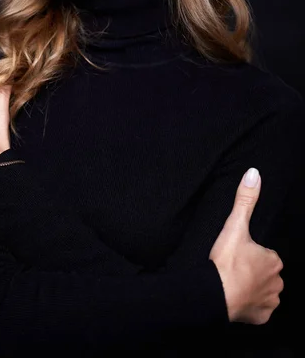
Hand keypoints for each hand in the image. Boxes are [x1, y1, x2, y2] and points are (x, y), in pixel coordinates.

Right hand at [209, 168, 283, 324]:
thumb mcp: (235, 225)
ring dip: (252, 288)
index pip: (266, 254)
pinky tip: (235, 298)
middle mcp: (277, 283)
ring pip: (264, 291)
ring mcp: (270, 302)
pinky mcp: (261, 318)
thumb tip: (254, 174)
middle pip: (266, 273)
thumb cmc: (226, 261)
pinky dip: (249, 306)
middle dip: (253, 271)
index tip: (236, 254)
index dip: (251, 253)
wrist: (214, 294)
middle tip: (233, 267)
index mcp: (273, 260)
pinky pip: (258, 310)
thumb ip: (245, 199)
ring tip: (232, 282)